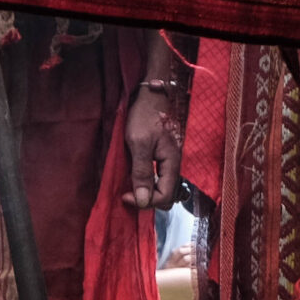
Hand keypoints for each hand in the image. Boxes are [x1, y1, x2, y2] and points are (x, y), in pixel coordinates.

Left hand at [122, 85, 184, 209]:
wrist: (150, 97)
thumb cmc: (144, 116)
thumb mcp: (139, 144)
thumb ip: (142, 172)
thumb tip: (143, 200)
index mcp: (172, 163)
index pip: (165, 196)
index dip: (145, 202)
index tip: (126, 195)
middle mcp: (173, 165)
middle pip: (166, 195)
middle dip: (147, 200)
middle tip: (127, 193)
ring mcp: (169, 162)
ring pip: (162, 188)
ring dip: (146, 193)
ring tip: (128, 188)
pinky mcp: (162, 158)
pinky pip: (158, 179)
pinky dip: (146, 184)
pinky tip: (134, 179)